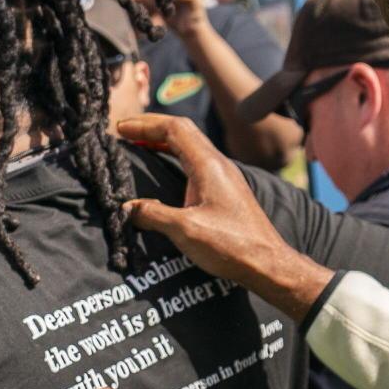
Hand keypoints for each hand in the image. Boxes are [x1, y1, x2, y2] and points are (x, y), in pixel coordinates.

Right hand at [113, 112, 328, 313]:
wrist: (268, 263)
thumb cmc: (232, 246)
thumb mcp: (186, 230)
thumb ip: (153, 215)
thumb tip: (127, 207)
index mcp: (208, 165)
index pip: (174, 129)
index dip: (145, 125)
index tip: (121, 129)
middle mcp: (219, 164)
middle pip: (183, 131)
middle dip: (152, 127)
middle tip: (126, 132)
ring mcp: (225, 177)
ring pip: (191, 145)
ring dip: (164, 141)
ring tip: (140, 145)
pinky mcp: (228, 191)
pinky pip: (198, 161)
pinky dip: (176, 156)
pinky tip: (166, 171)